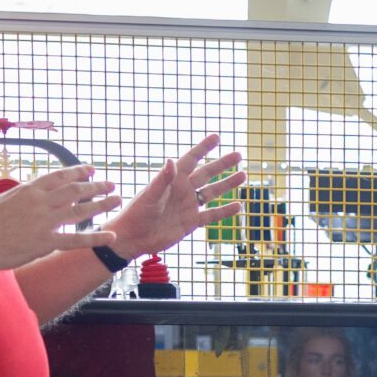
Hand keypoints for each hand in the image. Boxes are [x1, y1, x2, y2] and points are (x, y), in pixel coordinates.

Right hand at [0, 167, 120, 269]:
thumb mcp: (3, 202)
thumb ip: (23, 200)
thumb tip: (31, 200)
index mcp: (29, 190)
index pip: (59, 176)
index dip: (77, 172)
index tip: (90, 169)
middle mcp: (40, 202)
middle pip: (74, 190)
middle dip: (95, 185)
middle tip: (111, 184)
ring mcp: (44, 222)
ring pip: (80, 210)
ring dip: (101, 204)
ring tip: (116, 199)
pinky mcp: (44, 242)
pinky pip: (76, 239)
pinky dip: (96, 237)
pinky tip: (111, 236)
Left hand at [105, 136, 243, 257]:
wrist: (133, 238)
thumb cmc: (136, 214)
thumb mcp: (149, 195)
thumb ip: (163, 179)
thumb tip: (172, 161)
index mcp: (172, 180)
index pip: (191, 160)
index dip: (203, 148)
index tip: (216, 137)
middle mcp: (182, 190)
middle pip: (207, 174)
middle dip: (222, 164)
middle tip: (238, 155)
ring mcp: (188, 206)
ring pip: (212, 193)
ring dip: (227, 185)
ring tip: (243, 176)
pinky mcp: (191, 222)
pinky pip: (211, 215)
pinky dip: (224, 211)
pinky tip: (237, 206)